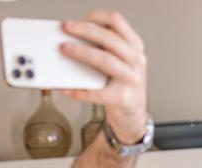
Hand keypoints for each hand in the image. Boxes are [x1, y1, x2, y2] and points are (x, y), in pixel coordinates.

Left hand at [59, 10, 147, 142]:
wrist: (133, 116)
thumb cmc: (122, 86)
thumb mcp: (120, 63)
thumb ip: (103, 50)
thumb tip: (73, 40)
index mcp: (134, 46)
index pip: (117, 22)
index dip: (98, 17)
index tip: (81, 19)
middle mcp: (136, 60)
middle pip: (109, 38)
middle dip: (85, 30)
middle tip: (66, 28)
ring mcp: (131, 79)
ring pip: (105, 60)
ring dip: (82, 52)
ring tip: (65, 49)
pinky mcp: (122, 98)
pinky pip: (97, 93)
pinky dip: (78, 90)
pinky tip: (65, 88)